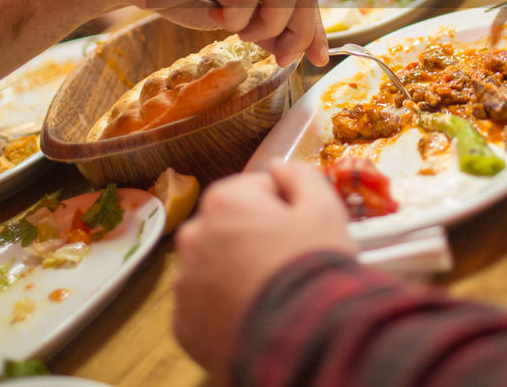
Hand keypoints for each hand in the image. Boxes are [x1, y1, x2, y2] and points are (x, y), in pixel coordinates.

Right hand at [125, 0, 328, 67]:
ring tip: (236, 29)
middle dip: (295, 31)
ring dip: (264, 25)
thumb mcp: (229, 10)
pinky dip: (232, 19)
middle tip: (277, 54)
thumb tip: (295, 49)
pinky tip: (212, 14)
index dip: (316, 26)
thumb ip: (262, 23)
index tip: (321, 56)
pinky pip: (244, 0)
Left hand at [173, 163, 354, 379]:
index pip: (255, 190)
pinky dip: (224, 310)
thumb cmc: (314, 266)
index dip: (283, 208)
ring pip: (213, 268)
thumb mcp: (324, 207)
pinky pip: (205, 308)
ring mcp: (184, 284)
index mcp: (223, 201)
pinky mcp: (182, 326)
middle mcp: (192, 237)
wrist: (306, 340)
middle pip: (228, 228)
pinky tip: (253, 316)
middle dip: (253, 239)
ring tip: (271, 293)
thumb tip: (277, 166)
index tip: (300, 231)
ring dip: (235, 273)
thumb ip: (299, 174)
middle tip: (286, 263)